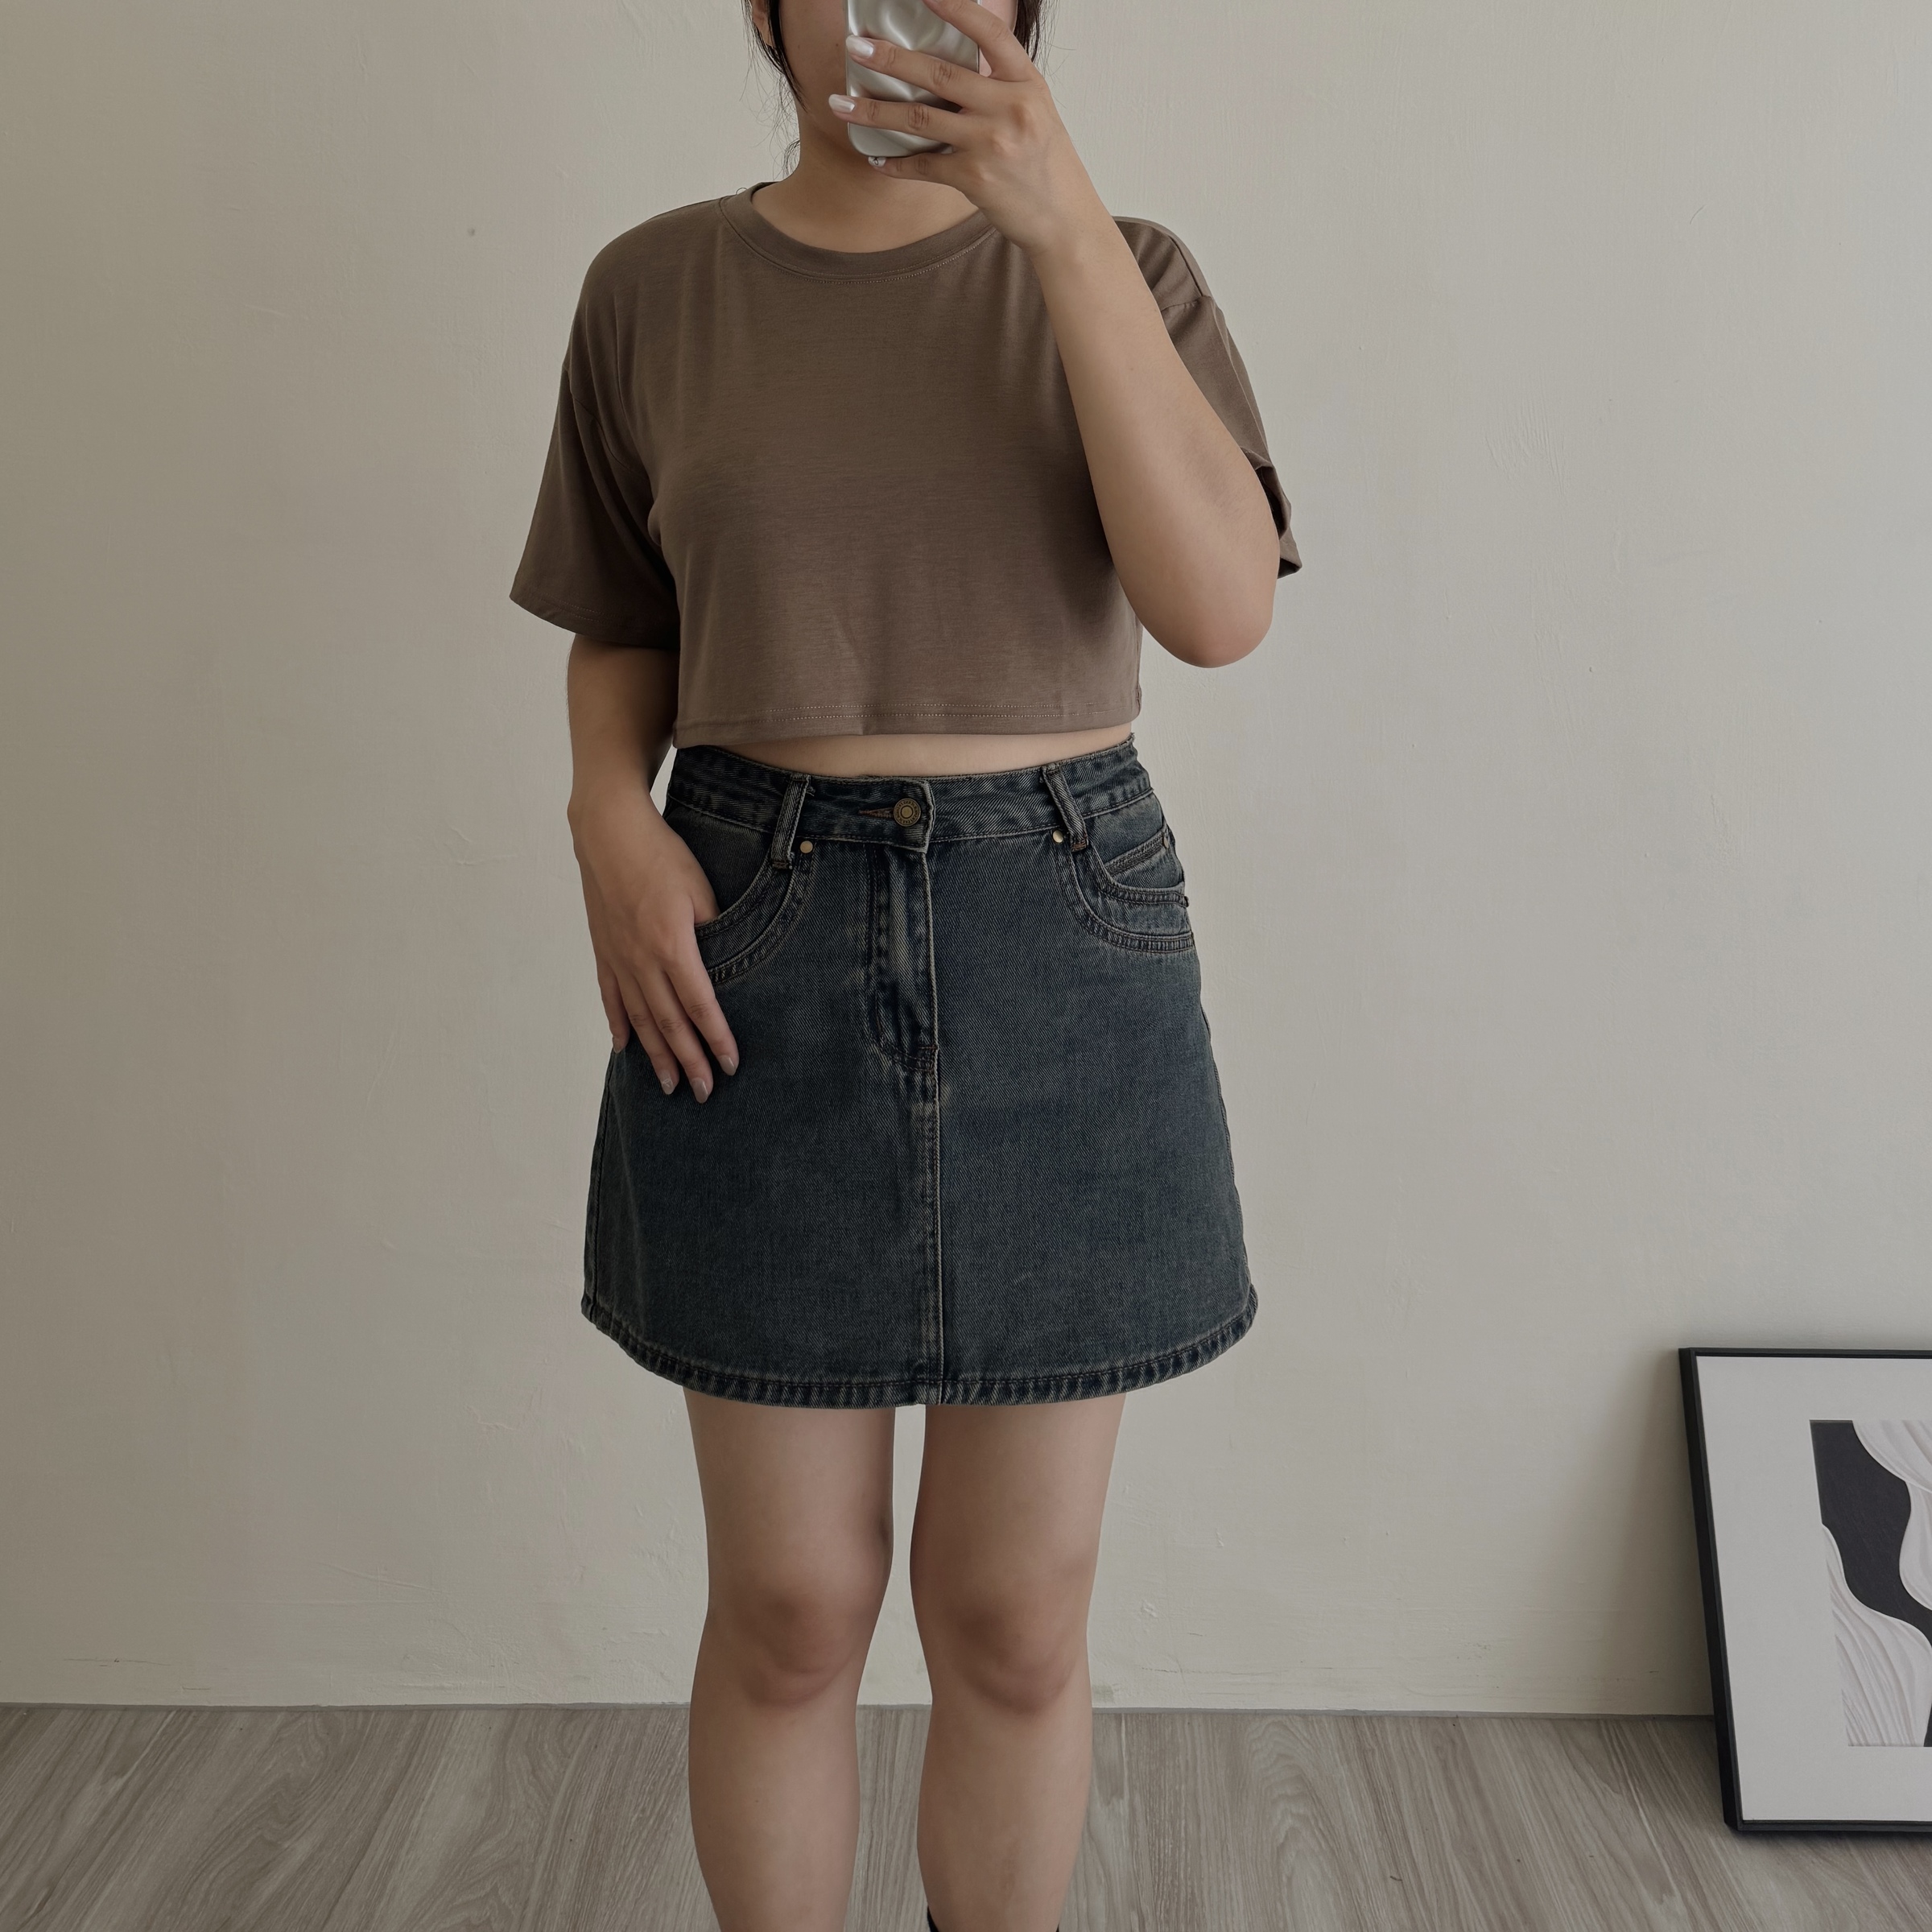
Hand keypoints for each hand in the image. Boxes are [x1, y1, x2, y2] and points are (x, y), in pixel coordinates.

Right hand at [569, 782, 739, 1101]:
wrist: (608, 830)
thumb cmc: (661, 854)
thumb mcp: (700, 888)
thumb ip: (715, 931)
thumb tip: (727, 968)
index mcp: (672, 945)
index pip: (700, 1004)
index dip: (716, 1038)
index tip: (731, 1066)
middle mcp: (641, 959)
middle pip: (668, 1022)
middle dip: (688, 1061)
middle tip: (705, 1093)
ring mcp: (618, 957)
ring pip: (639, 1018)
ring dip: (655, 1055)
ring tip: (668, 1086)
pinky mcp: (602, 949)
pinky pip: (611, 997)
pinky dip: (619, 1025)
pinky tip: (625, 1048)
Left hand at [833, 0, 1106, 258]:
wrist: (1064, 219)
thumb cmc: (1046, 164)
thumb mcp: (1035, 110)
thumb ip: (999, 86)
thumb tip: (952, 69)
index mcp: (1025, 82)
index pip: (989, 33)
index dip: (955, 8)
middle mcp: (1010, 107)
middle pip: (939, 75)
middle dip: (890, 60)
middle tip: (856, 48)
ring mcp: (991, 143)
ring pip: (920, 120)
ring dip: (875, 112)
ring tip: (842, 104)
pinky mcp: (975, 178)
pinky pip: (924, 166)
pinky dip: (896, 164)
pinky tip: (876, 160)